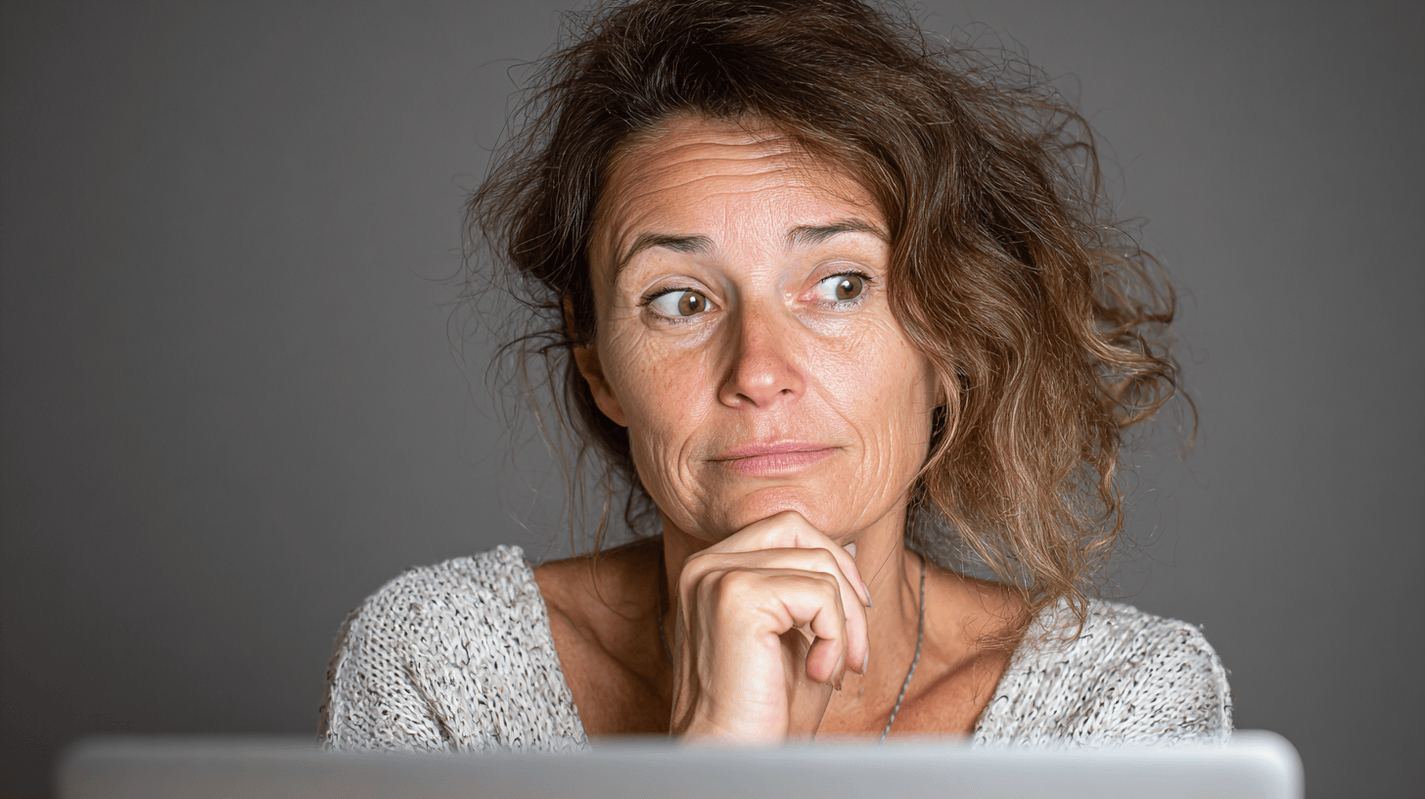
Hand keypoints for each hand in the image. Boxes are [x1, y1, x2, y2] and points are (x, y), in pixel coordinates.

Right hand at [668, 511, 871, 743]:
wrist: (733, 757)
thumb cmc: (765, 711)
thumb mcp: (798, 637)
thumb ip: (816, 588)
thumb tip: (851, 544)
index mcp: (712, 569)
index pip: (785, 529)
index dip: (831, 563)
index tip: (852, 620)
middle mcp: (705, 564)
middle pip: (799, 529)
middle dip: (844, 581)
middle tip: (854, 645)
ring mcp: (716, 576)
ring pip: (818, 562)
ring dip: (847, 622)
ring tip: (836, 669)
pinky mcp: (736, 596)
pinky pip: (819, 593)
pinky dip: (837, 636)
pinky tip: (819, 673)